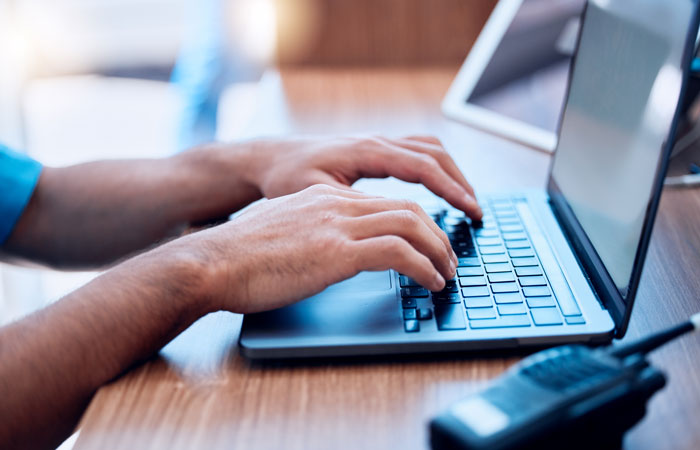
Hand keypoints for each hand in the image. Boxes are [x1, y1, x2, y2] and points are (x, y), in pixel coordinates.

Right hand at [184, 184, 457, 313]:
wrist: (212, 262)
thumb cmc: (240, 258)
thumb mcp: (283, 234)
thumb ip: (311, 234)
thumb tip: (327, 253)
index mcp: (324, 197)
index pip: (385, 203)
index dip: (415, 224)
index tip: (427, 245)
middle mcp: (335, 203)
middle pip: (407, 209)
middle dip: (436, 236)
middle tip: (447, 260)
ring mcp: (337, 224)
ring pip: (411, 225)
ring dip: (437, 251)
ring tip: (446, 274)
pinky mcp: (337, 251)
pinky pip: (399, 253)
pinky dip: (423, 267)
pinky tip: (430, 283)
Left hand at [239, 135, 481, 218]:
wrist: (271, 159)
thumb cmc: (286, 177)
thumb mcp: (315, 194)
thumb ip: (353, 204)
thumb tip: (389, 223)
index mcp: (367, 152)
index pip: (423, 167)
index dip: (450, 189)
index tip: (471, 210)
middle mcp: (377, 142)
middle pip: (434, 154)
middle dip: (460, 182)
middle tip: (477, 212)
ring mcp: (377, 143)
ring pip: (428, 150)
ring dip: (451, 173)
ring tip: (466, 201)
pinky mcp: (374, 151)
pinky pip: (416, 152)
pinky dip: (435, 168)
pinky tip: (439, 188)